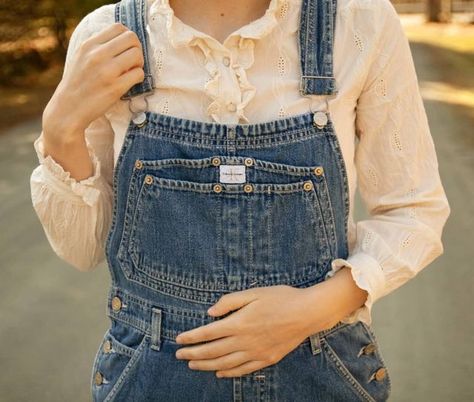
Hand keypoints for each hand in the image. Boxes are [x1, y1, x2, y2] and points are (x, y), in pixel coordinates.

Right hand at [43, 22, 144, 141]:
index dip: (127, 38)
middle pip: (132, 38)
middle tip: (132, 62)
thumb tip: (124, 40)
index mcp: (89, 45)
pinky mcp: (115, 87)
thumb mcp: (81, 57)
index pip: (118, 27)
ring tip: (131, 72)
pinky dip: (139, 77)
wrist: (69, 109)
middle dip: (137, 49)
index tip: (125, 50)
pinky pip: (139, 74)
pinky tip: (130, 82)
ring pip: (137, 54)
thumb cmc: (78, 84)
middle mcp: (97, 55)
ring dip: (139, 63)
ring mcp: (107, 71)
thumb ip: (98, 47)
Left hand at [174, 284, 331, 377]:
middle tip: (179, 355)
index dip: (191, 338)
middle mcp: (245, 341)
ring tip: (193, 365)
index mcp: (239, 323)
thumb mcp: (254, 292)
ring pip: (225, 364)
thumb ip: (230, 302)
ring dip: (206, 366)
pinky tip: (220, 373)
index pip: (208, 333)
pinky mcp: (267, 359)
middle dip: (193, 354)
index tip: (179, 340)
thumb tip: (210, 312)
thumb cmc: (281, 298)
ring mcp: (256, 353)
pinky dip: (229, 373)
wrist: (307, 313)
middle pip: (212, 352)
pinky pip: (243, 370)